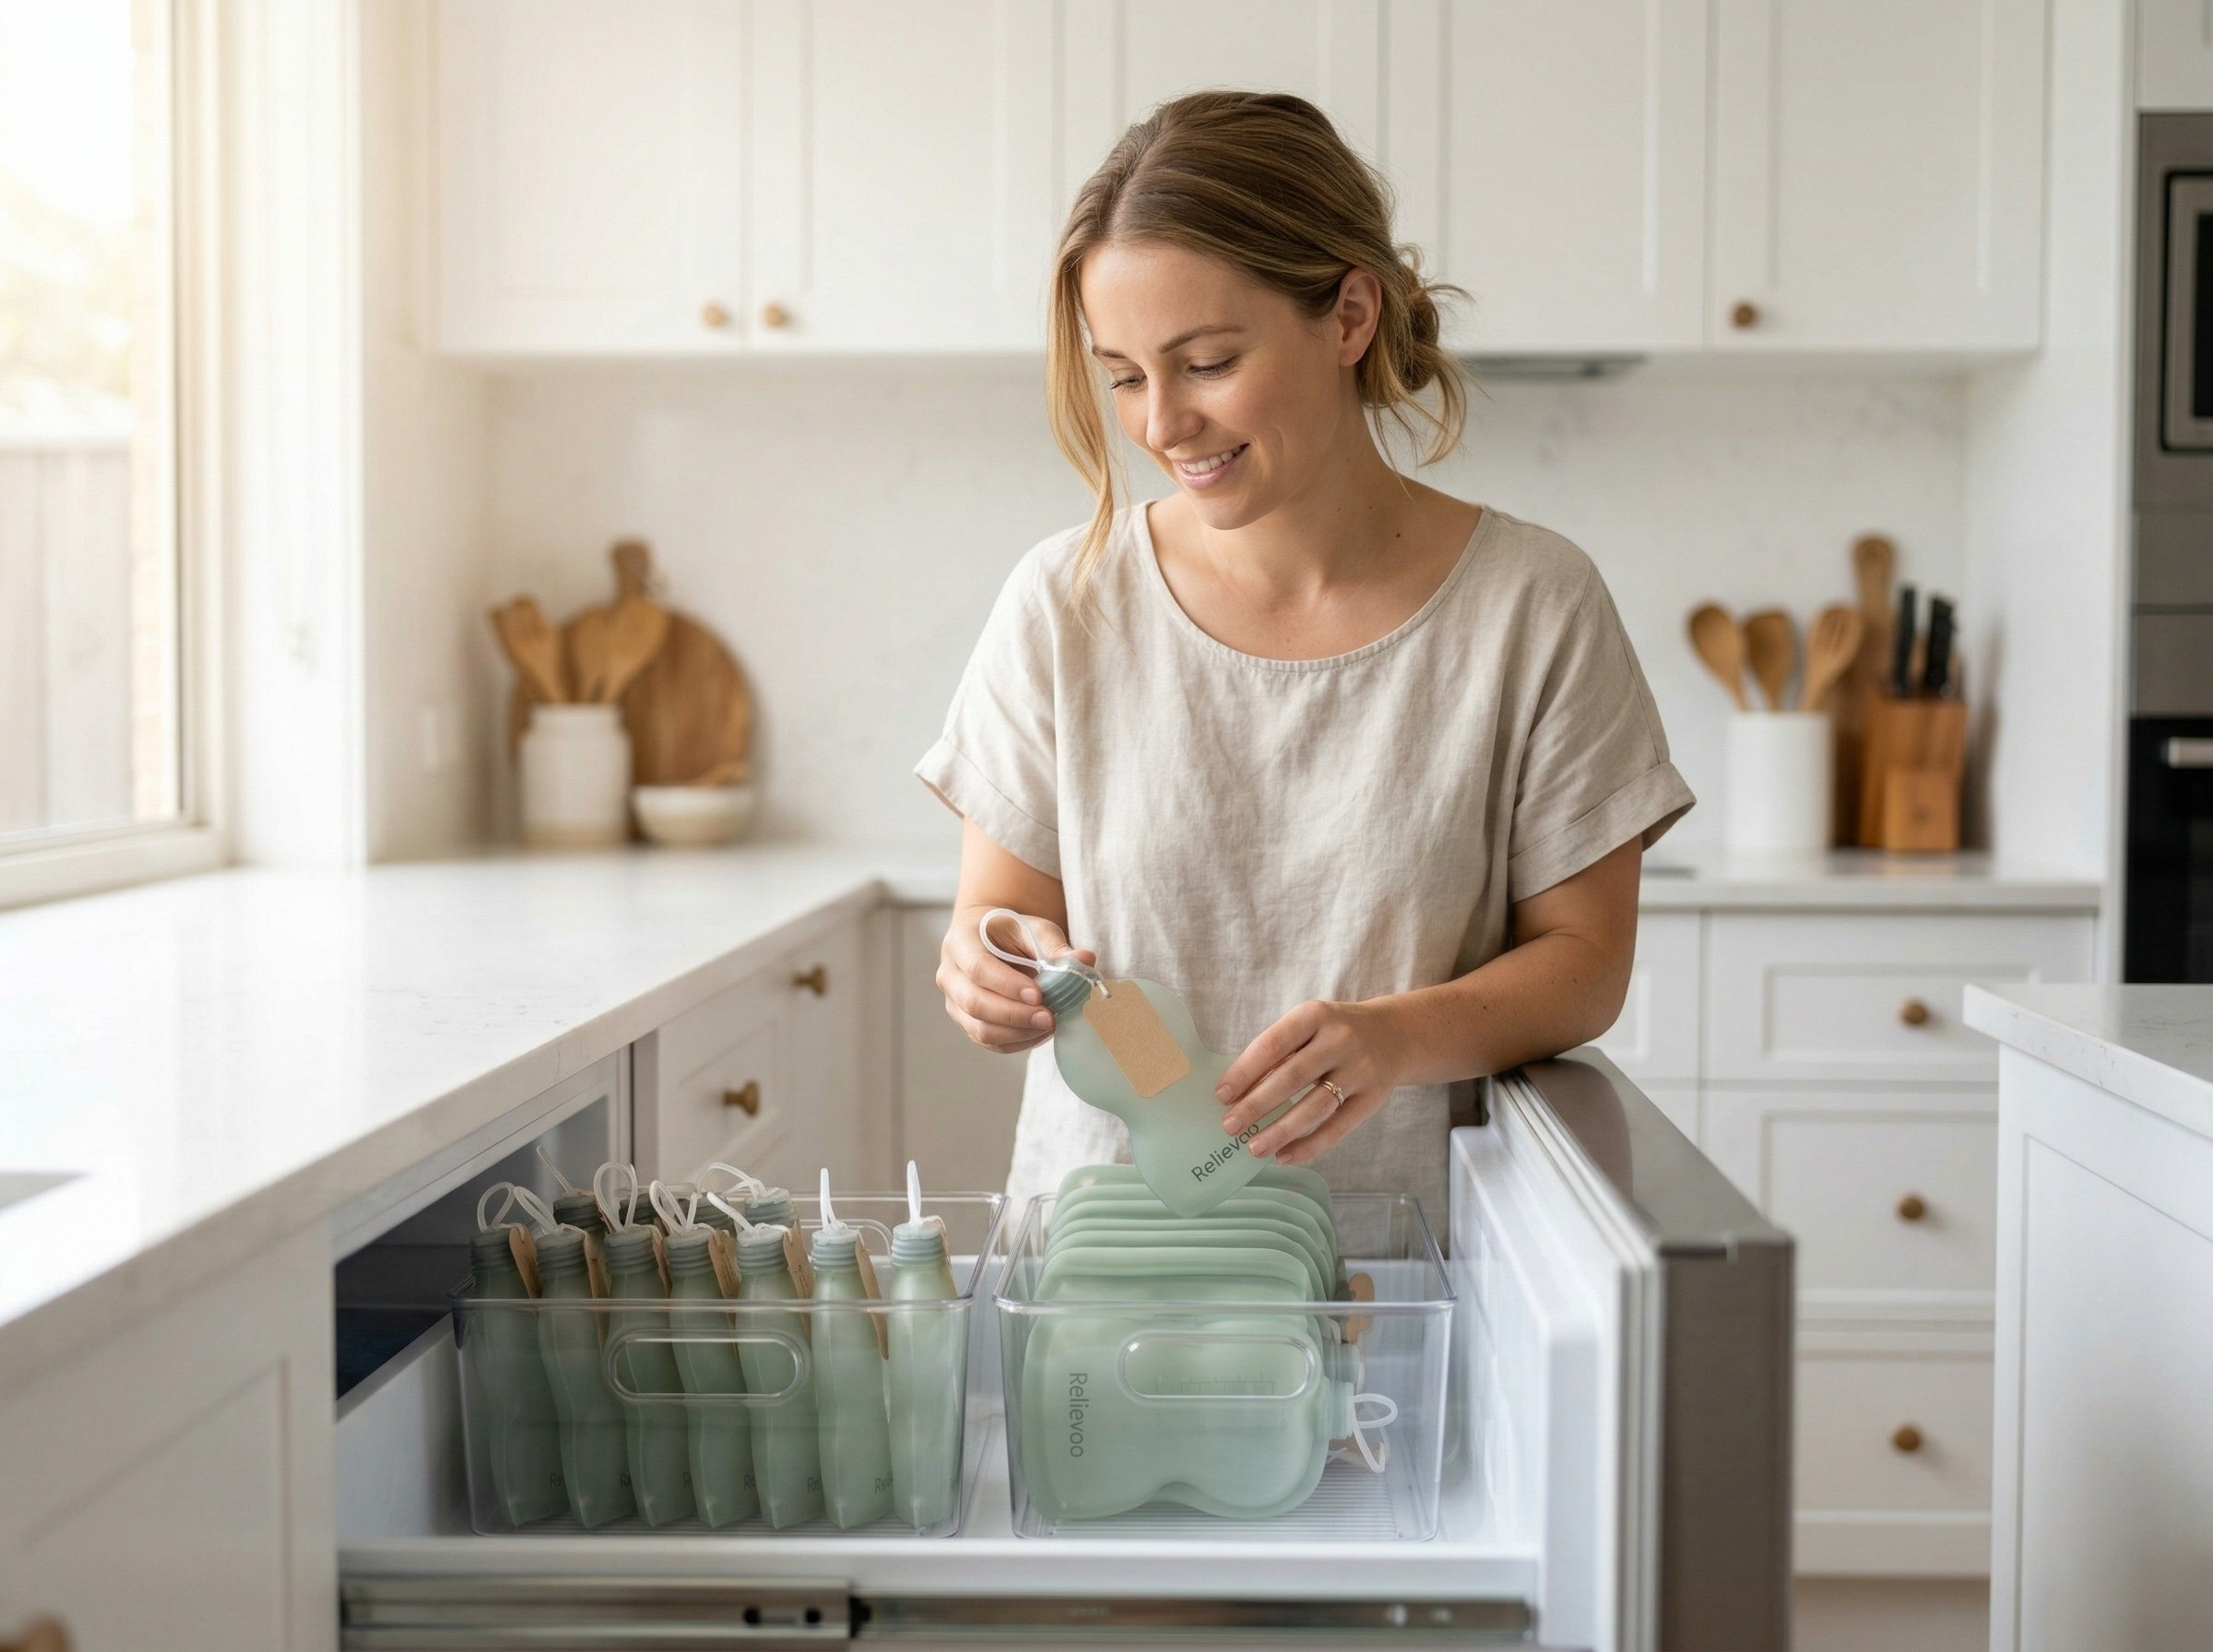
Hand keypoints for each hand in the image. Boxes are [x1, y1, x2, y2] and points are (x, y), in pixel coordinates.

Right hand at [937, 909, 1097, 1054]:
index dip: (1007, 985)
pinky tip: (1040, 1032)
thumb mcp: (1034, 929)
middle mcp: (949, 974)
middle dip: (1015, 1015)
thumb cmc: (1013, 933)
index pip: (978, 968)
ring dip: (1018, 1032)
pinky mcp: (966, 1022)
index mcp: (960, 941)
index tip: (1039, 994)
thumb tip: (1085, 960)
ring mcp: (954, 1002)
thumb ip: (1056, 946)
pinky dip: (1017, 1041)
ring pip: (979, 1029)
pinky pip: (988, 1042)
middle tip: (1050, 1017)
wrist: (992, 941)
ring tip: (1049, 1025)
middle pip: (975, 1003)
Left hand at [1216, 999, 1403, 1165]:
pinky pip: (1337, 1128)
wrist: (1393, 1035)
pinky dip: (1309, 1146)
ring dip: (1281, 1130)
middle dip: (1256, 1105)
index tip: (1221, 1095)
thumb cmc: (1333, 1033)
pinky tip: (1284, 1156)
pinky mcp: (1373, 1099)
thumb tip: (1236, 1092)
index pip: (1272, 1045)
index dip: (1244, 1072)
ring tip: (1254, 1147)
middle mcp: (1340, 1040)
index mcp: (1315, 1015)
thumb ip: (1279, 1051)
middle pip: (1292, 1077)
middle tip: (1229, 1126)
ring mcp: (1360, 1070)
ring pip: (1315, 1107)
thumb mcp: (1308, 1026)